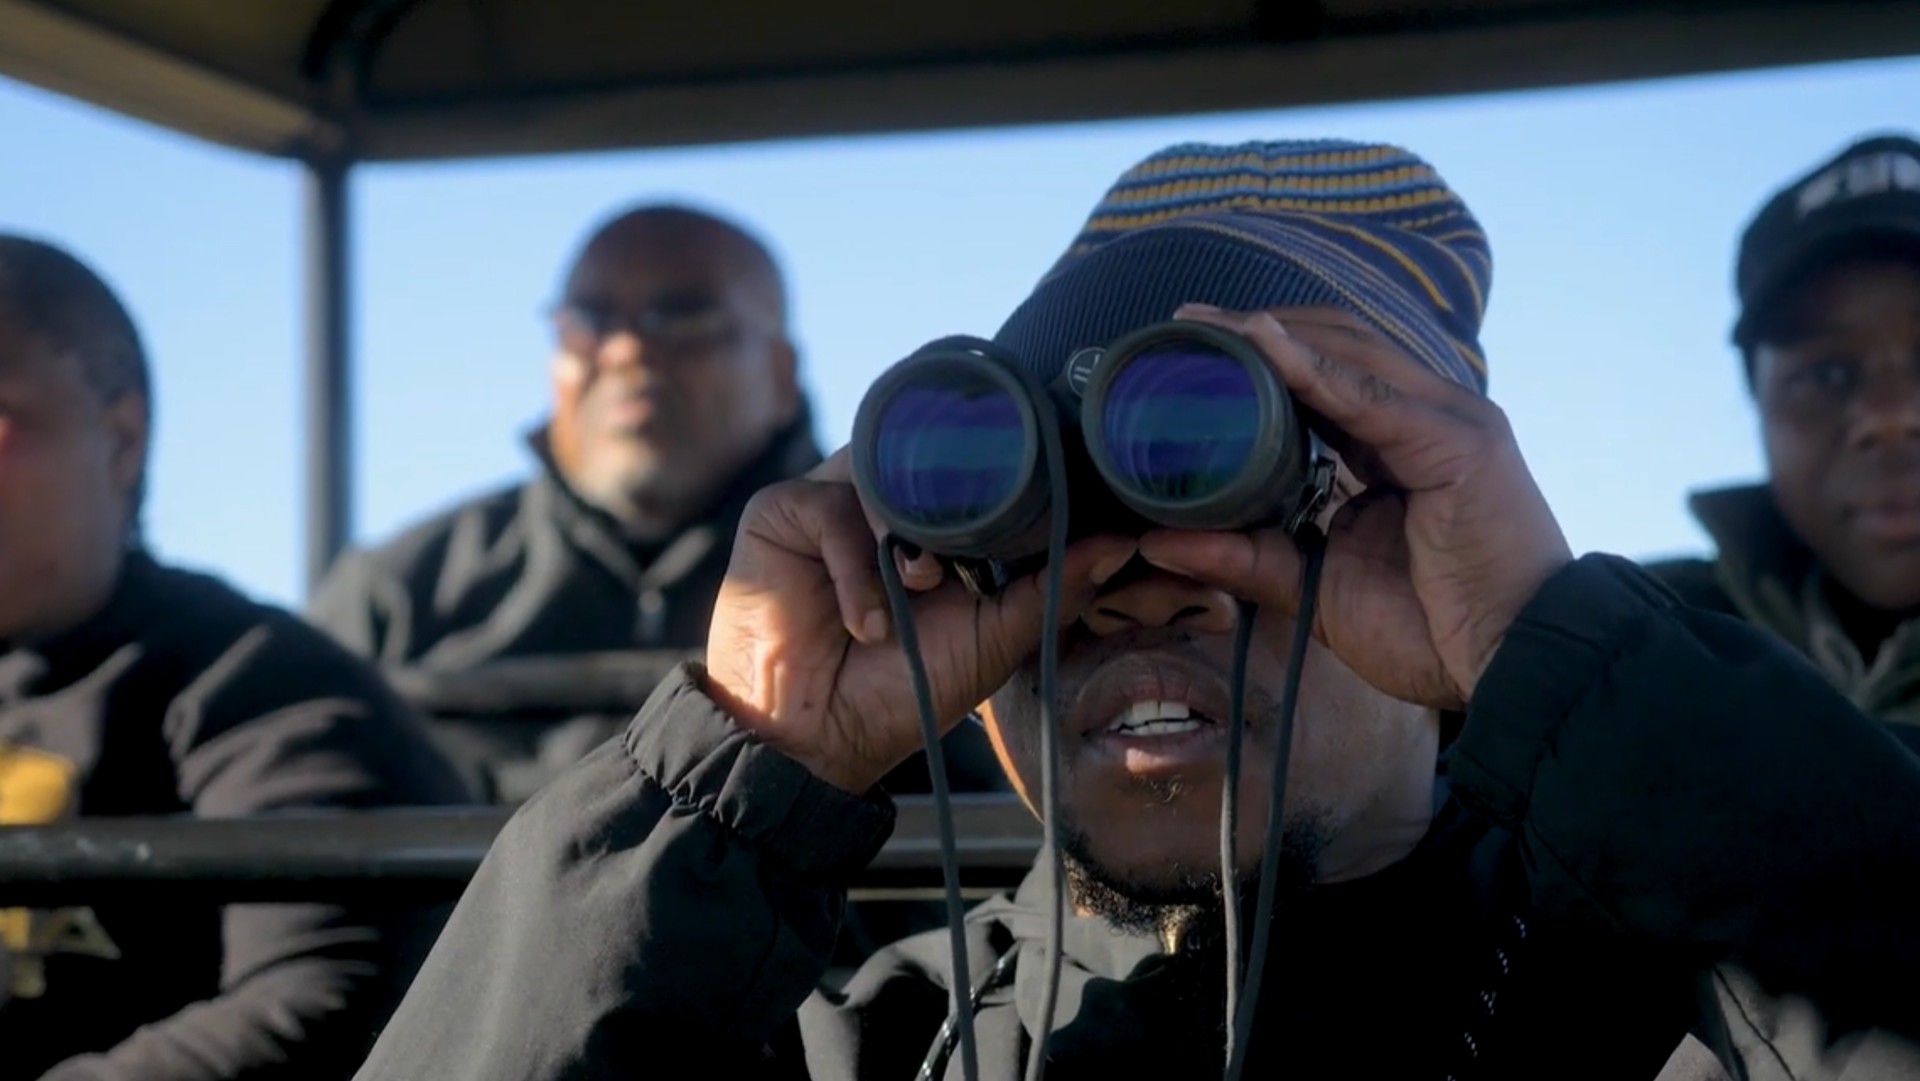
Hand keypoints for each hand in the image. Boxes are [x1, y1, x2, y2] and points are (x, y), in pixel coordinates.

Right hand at [705, 450, 1136, 793]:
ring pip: (880, 471)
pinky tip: (862, 621)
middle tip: (954, 568)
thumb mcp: (995, 638)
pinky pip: (829, 507)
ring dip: (903, 535)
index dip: (1003, 481)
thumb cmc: (904, 690)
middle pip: (926, 458)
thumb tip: (1122, 542)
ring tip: (914, 588)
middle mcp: (885, 502)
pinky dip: (853, 566)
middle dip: (952, 507)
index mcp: (937, 523)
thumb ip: (1053, 588)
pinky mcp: (781, 512)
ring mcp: (833, 500)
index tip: (1035, 497)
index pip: (974, 469)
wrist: (819, 737)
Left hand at [1137, 305, 1572, 710]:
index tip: (1193, 349)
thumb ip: (1246, 557)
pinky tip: (1264, 345)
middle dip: (1260, 331)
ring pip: (1351, 354)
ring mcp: (1449, 422)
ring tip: (1211, 323)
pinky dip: (1314, 366)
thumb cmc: (1433, 633)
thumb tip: (1160, 540)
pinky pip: (1371, 394)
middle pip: (1336, 349)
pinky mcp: (1460, 441)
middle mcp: (1426, 420)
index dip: (1262, 360)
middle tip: (1187, 321)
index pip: (1324, 381)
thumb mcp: (1315, 586)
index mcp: (1397, 448)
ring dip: (1276, 334)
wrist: (1513, 669)